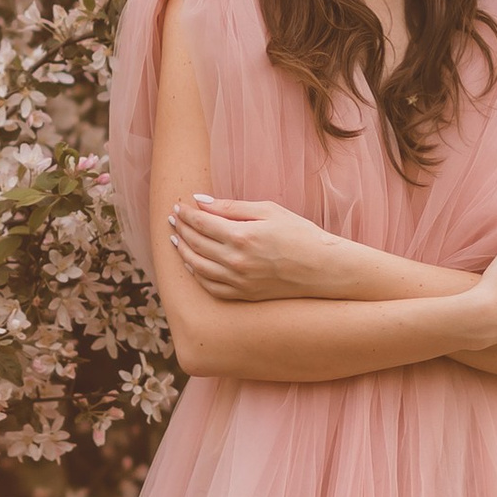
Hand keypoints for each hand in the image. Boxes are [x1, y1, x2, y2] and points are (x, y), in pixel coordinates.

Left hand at [164, 195, 354, 303]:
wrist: (323, 269)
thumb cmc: (300, 234)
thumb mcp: (269, 211)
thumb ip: (232, 207)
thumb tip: (202, 201)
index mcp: (242, 236)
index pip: (201, 223)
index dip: (186, 214)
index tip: (178, 206)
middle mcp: (236, 261)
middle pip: (196, 243)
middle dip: (181, 229)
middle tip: (173, 219)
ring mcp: (238, 281)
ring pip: (197, 267)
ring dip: (182, 251)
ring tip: (175, 239)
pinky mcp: (244, 295)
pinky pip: (210, 287)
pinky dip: (196, 275)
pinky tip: (192, 264)